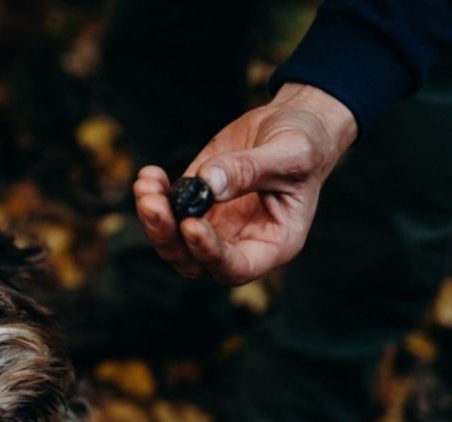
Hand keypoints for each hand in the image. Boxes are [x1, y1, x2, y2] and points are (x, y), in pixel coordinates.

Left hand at [133, 83, 357, 284]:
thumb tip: (207, 184)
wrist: (291, 124)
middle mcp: (241, 242)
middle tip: (153, 204)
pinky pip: (168, 213)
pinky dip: (154, 196)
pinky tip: (150, 174)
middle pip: (195, 261)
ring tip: (147, 184)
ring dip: (154, 219)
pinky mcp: (197, 204)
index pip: (237, 267)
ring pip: (174, 242)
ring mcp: (216, 226)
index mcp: (274, 244)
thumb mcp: (288, 153)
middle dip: (169, 236)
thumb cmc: (305, 144)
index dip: (210, 253)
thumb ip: (249, 170)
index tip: (190, 224)